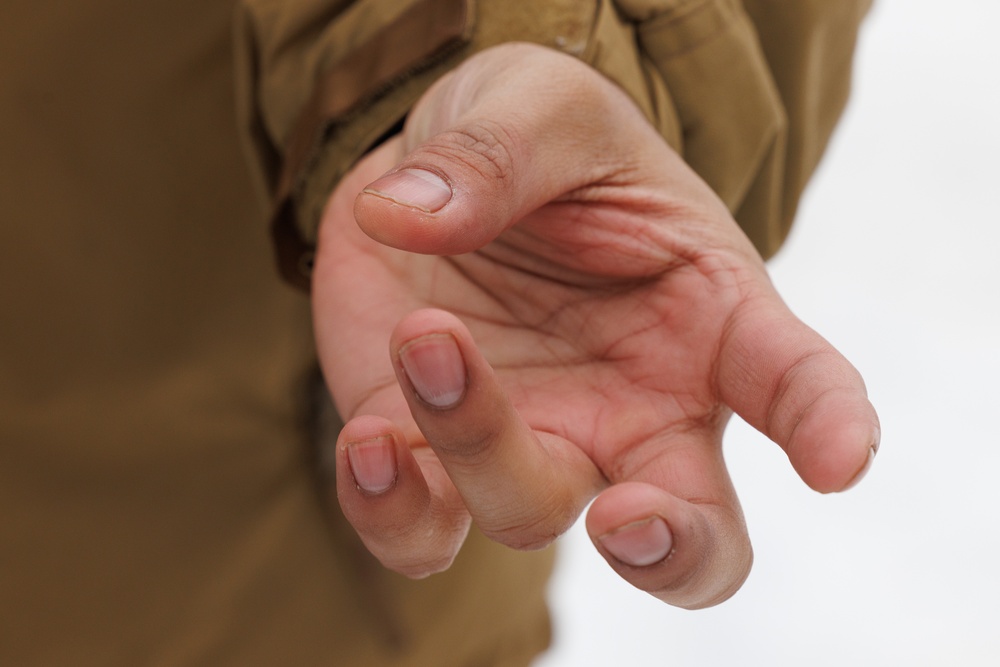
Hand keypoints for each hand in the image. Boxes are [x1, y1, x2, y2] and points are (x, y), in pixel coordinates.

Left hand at [311, 43, 878, 608]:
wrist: (441, 182)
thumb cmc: (534, 144)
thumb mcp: (535, 105)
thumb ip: (495, 154)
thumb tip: (411, 216)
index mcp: (705, 318)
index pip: (795, 383)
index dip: (830, 428)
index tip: (838, 461)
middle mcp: (635, 408)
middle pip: (687, 528)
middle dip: (669, 546)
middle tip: (626, 514)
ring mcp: (536, 440)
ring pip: (529, 513)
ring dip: (477, 447)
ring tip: (430, 336)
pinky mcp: (436, 453)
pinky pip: (422, 528)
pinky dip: (391, 508)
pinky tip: (368, 439)